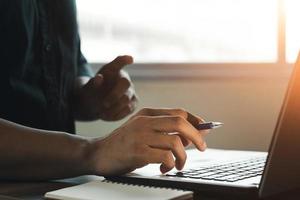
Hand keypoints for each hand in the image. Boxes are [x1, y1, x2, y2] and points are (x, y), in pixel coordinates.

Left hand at [74, 55, 137, 120]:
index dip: (124, 60)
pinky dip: (116, 115)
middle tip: (104, 104)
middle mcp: (125, 79)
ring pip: (127, 100)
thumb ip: (92, 84)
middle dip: (114, 96)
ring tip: (102, 113)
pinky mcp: (133, 103)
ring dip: (114, 109)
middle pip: (125, 83)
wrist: (95, 106)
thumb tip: (99, 78)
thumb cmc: (92, 93)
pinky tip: (107, 116)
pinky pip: (128, 110)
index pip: (119, 62)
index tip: (129, 59)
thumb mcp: (88, 89)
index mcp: (113, 71)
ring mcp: (131, 91)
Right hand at [86, 108, 208, 175]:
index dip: (196, 121)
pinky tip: (163, 168)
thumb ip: (164, 129)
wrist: (97, 153)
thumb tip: (194, 134)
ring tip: (177, 164)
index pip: (179, 112)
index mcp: (147, 113)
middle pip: (180, 122)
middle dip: (197, 136)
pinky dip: (170, 164)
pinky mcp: (137, 151)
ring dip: (182, 157)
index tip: (205, 130)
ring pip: (175, 142)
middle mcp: (145, 121)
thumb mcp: (142, 130)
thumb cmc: (123, 143)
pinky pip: (165, 156)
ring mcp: (140, 135)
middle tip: (202, 147)